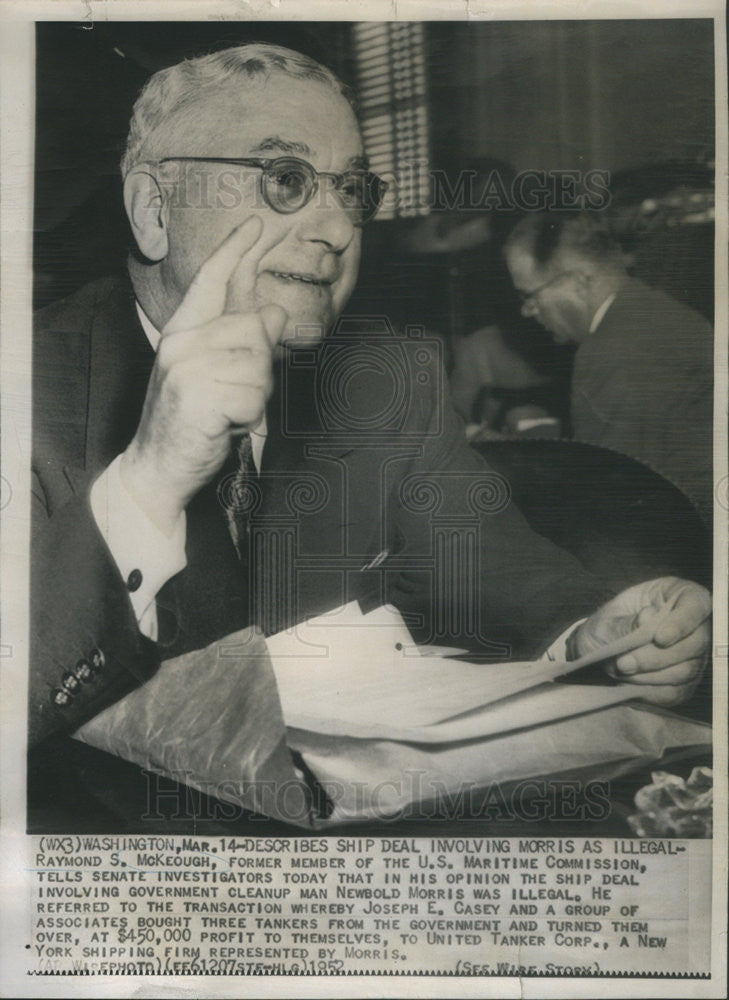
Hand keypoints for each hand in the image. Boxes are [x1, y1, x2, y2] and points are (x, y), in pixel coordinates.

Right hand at [120, 217, 286, 532]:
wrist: (157, 468)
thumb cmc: (190, 422)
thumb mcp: (214, 375)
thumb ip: (240, 342)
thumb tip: (273, 310)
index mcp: (182, 333)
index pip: (211, 281)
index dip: (235, 251)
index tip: (255, 224)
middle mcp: (181, 343)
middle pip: (253, 328)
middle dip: (259, 366)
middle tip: (237, 395)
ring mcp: (187, 369)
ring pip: (259, 364)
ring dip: (256, 396)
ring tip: (230, 412)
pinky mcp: (200, 398)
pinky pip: (254, 398)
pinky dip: (251, 419)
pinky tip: (227, 426)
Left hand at [572, 577, 710, 705]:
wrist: (597, 650)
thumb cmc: (606, 626)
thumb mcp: (608, 618)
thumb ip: (627, 621)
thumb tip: (648, 618)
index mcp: (678, 595)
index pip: (696, 605)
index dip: (683, 623)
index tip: (660, 639)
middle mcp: (694, 626)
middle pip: (694, 643)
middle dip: (656, 657)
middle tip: (623, 663)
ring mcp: (693, 656)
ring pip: (686, 670)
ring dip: (650, 675)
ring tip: (620, 670)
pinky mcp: (685, 682)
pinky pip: (676, 691)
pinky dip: (651, 690)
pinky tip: (629, 683)